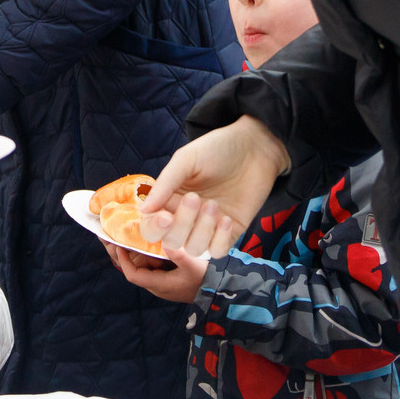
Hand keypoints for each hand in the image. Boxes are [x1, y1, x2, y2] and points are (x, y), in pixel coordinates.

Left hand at [105, 238, 209, 302]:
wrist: (219, 292)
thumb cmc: (206, 281)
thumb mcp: (193, 266)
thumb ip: (179, 255)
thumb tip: (165, 241)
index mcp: (159, 284)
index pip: (133, 274)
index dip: (124, 260)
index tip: (120, 244)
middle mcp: (158, 285)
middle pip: (137, 268)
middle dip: (131, 253)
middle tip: (126, 234)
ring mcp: (164, 283)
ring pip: (147, 266)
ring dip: (144, 252)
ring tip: (142, 233)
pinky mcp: (170, 279)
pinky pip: (157, 266)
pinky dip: (155, 255)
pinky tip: (160, 241)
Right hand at [143, 117, 289, 253]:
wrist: (255, 147)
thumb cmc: (217, 149)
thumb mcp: (187, 159)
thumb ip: (165, 183)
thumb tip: (144, 209)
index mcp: (169, 199)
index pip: (151, 226)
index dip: (154, 228)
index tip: (165, 217)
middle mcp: (186, 216)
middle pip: (171, 241)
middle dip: (182, 224)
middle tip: (195, 198)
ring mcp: (208, 226)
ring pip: (194, 248)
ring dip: (203, 230)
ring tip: (215, 205)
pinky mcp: (230, 232)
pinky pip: (217, 251)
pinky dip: (220, 239)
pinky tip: (226, 219)